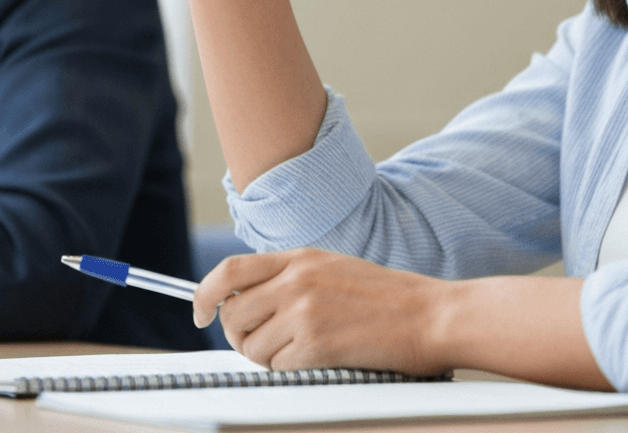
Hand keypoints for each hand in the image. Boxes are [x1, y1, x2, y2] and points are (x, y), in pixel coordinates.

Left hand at [193, 249, 445, 374]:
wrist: (428, 315)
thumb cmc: (388, 298)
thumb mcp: (334, 269)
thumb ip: (292, 278)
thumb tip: (248, 302)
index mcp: (301, 257)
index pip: (230, 271)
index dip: (204, 294)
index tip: (199, 313)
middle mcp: (296, 280)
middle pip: (232, 314)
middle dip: (238, 336)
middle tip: (261, 344)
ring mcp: (303, 311)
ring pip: (249, 346)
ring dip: (265, 357)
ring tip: (300, 352)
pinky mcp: (314, 344)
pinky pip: (274, 367)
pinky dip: (287, 370)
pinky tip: (317, 359)